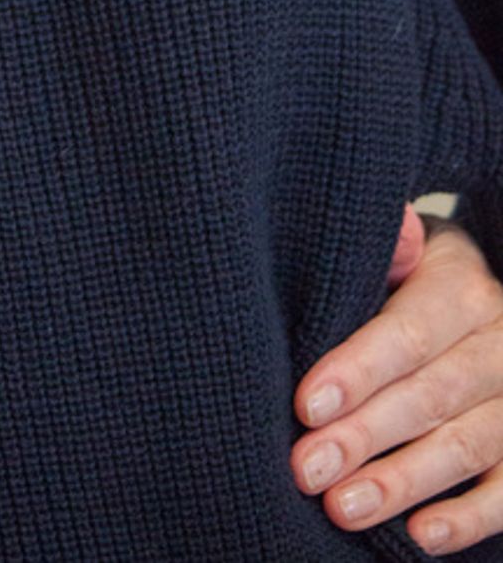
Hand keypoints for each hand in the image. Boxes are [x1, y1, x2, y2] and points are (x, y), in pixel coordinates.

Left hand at [293, 211, 502, 553]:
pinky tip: (419, 535)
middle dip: (364, 436)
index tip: (306, 406)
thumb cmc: (407, 278)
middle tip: (308, 469)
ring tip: (343, 507)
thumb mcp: (397, 255)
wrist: (472, 300)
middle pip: (430, 395)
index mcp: (459, 283)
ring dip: (402, 482)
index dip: (357, 371)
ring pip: (465, 446)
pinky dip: (467, 518)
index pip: (408, 333)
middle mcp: (498, 341)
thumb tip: (337, 259)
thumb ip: (376, 260)